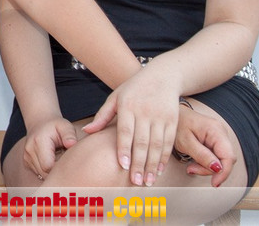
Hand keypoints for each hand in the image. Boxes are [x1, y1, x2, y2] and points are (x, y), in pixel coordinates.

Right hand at [22, 116, 77, 178]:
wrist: (39, 122)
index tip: (68, 161)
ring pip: (42, 175)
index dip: (60, 168)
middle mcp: (29, 151)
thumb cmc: (55, 126)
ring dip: (52, 172)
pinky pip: (39, 173)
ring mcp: (26, 158)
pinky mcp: (27, 163)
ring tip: (58, 158)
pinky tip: (52, 160)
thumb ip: (69, 135)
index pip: (48, 166)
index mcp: (38, 142)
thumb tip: (72, 144)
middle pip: (45, 173)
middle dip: (57, 171)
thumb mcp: (65, 126)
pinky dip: (47, 171)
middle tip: (65, 160)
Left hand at [83, 68, 178, 186]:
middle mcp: (145, 112)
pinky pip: (168, 143)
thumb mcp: (115, 97)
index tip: (122, 166)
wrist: (163, 75)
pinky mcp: (173, 121)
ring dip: (152, 165)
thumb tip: (85, 131)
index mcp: (128, 106)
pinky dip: (164, 158)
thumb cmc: (134, 88)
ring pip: (157, 145)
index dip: (124, 149)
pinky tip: (159, 170)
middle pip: (142, 142)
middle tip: (136, 182)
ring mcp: (161, 117)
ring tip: (148, 181)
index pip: (125, 131)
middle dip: (139, 163)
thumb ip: (102, 116)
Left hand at [174, 103, 234, 186]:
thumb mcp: (185, 141)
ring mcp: (219, 137)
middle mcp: (221, 133)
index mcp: (216, 130)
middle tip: (191, 170)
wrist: (172, 115)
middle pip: (225, 160)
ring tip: (190, 166)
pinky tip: (194, 161)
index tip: (214, 183)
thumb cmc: (177, 125)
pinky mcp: (215, 141)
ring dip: (206, 167)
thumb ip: (201, 155)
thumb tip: (217, 168)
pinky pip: (215, 157)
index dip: (224, 172)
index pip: (228, 156)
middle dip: (210, 169)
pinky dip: (206, 162)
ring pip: (220, 160)